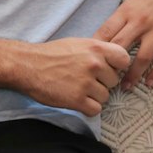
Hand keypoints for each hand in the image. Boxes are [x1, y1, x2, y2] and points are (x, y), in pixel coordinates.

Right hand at [11, 38, 130, 115]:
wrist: (28, 65)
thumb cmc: (52, 54)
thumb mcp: (79, 43)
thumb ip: (98, 51)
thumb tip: (116, 60)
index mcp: (96, 48)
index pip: (124, 59)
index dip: (118, 66)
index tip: (108, 69)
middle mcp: (94, 64)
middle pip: (114, 81)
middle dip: (103, 83)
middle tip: (85, 80)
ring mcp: (86, 83)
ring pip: (105, 96)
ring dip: (94, 96)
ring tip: (78, 89)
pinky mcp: (77, 100)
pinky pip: (95, 109)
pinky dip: (87, 108)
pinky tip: (77, 100)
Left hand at [93, 0, 152, 89]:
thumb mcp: (131, 1)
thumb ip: (120, 20)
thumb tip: (103, 41)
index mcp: (126, 12)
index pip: (105, 33)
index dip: (96, 51)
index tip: (92, 63)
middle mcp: (140, 21)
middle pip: (120, 48)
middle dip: (112, 67)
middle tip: (106, 80)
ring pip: (142, 58)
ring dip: (133, 75)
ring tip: (126, 87)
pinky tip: (150, 83)